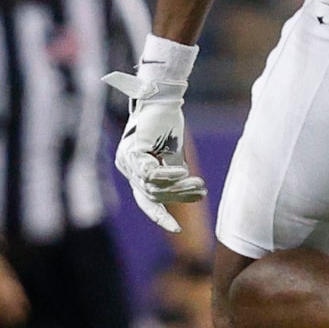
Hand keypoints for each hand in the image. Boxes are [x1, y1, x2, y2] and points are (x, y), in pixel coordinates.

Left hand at [106, 70, 206, 233]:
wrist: (162, 98)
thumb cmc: (167, 123)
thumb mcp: (172, 155)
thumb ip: (174, 175)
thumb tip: (188, 194)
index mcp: (134, 171)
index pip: (146, 201)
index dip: (160, 217)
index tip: (178, 229)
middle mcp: (126, 167)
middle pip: (152, 196)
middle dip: (179, 197)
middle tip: (202, 191)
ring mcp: (126, 160)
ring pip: (152, 188)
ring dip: (177, 187)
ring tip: (198, 183)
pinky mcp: (131, 151)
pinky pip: (150, 173)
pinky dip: (168, 175)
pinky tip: (184, 172)